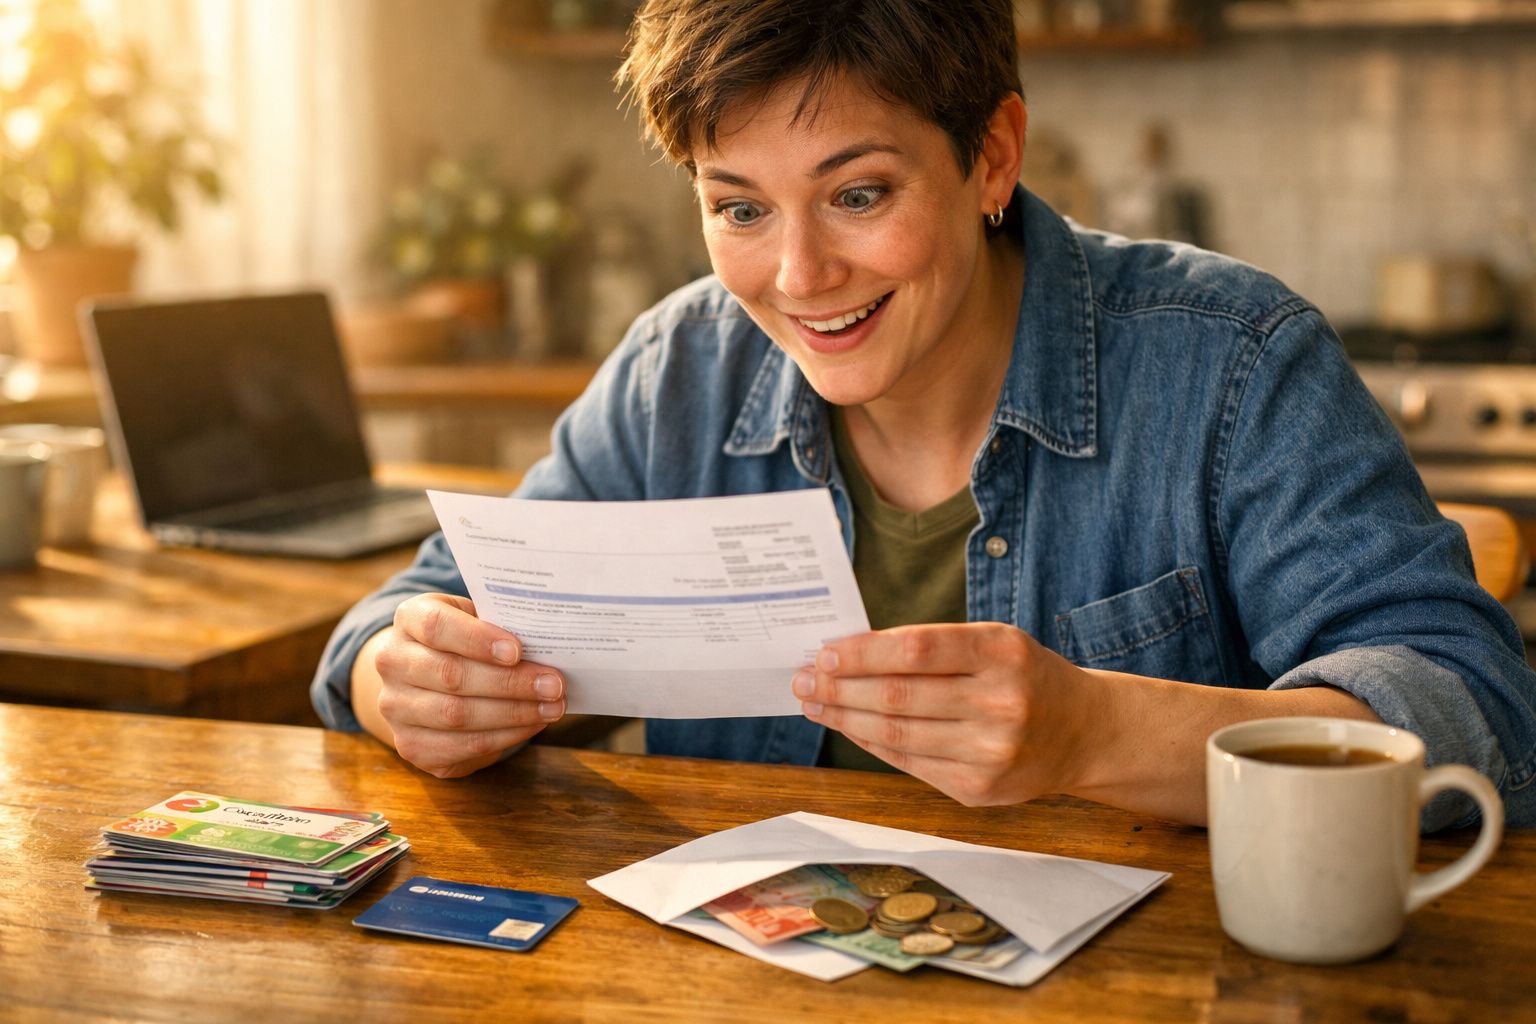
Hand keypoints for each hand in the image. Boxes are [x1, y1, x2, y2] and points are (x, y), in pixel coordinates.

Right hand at [369, 593, 565, 777]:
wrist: (424, 677)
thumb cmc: (463, 639)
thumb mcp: (475, 617)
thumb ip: (500, 624)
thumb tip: (548, 643)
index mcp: (409, 618)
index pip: (436, 626)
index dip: (477, 639)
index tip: (517, 650)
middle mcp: (392, 662)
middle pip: (451, 675)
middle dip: (510, 683)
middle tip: (554, 684)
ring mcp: (395, 707)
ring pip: (456, 715)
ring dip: (513, 714)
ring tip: (552, 707)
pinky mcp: (410, 745)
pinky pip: (460, 746)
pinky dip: (503, 737)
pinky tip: (532, 724)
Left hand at [793, 623, 1095, 805]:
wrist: (1085, 733)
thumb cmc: (1026, 677)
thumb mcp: (994, 643)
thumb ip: (932, 647)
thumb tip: (849, 654)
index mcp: (1003, 653)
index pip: (916, 650)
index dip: (863, 653)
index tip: (825, 652)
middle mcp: (1001, 704)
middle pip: (899, 697)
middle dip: (840, 687)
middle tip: (804, 679)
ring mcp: (991, 753)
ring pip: (897, 735)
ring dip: (846, 718)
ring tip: (815, 703)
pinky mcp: (979, 790)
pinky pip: (910, 763)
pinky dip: (872, 744)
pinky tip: (849, 728)